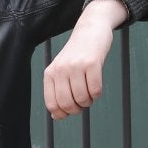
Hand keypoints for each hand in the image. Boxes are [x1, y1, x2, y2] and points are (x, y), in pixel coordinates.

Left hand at [44, 0, 128, 119]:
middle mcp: (60, 69)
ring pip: (82, 98)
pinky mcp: (92, 63)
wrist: (90, 30)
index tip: (71, 110)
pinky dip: (97, 94)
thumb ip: (57, 92)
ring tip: (90, 94)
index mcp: (50, 73)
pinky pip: (95, 90)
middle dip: (77, 109)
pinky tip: (96, 88)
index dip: (63, 114)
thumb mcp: (61, 71)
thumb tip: (57, 117)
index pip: (52, 104)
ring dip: (89, 102)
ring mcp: (76, 66)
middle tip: (83, 103)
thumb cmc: (76, 55)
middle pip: (67, 104)